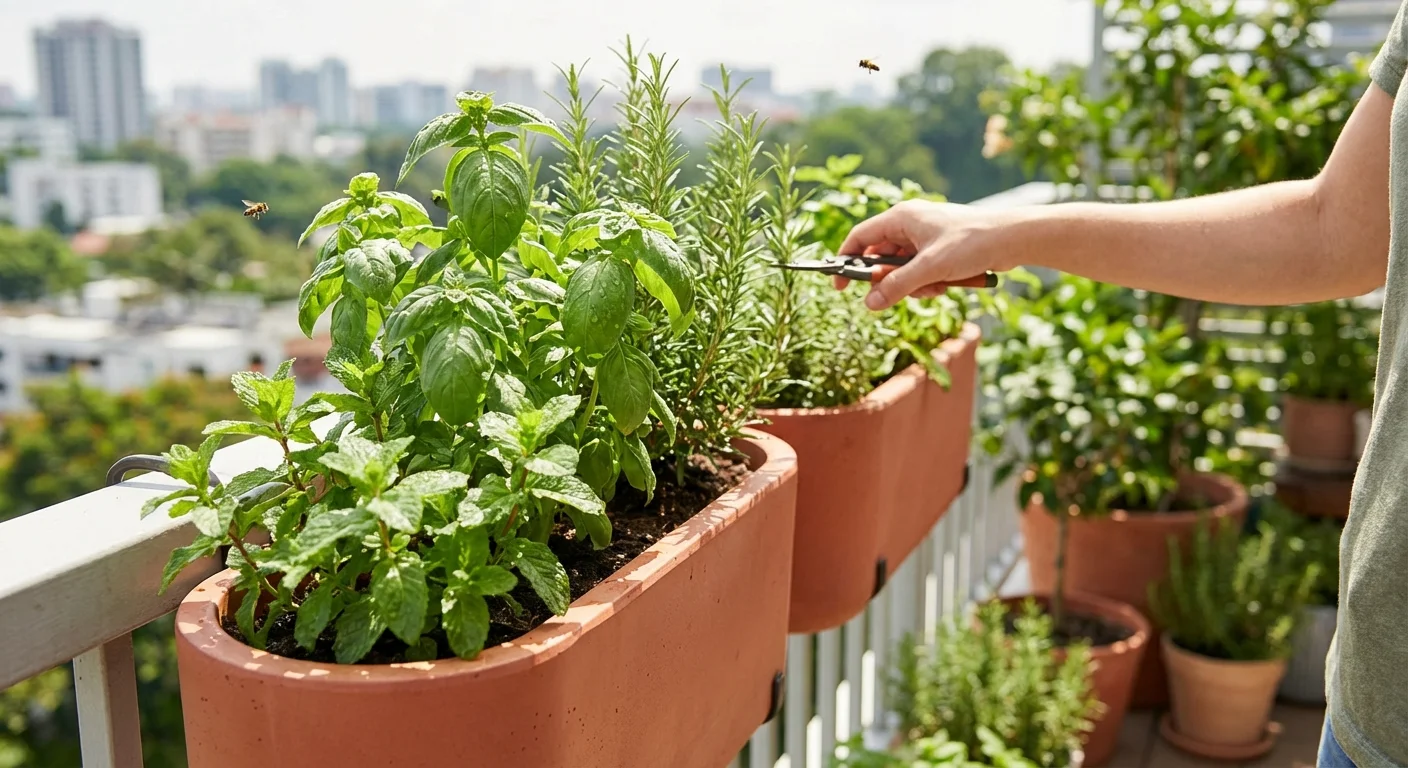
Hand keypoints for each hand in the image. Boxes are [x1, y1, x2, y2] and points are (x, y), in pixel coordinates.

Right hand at [836, 200, 1012, 309]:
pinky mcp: (940, 249)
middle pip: (881, 257)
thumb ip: (897, 286)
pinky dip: (928, 282)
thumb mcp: (930, 268)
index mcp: (901, 217)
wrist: (1012, 238)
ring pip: (902, 268)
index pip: (860, 237)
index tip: (840, 285)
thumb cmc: (971, 243)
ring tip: (934, 287)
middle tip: (897, 293)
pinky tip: (945, 285)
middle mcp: (909, 224)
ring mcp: (925, 237)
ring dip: (913, 284)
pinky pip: (921, 270)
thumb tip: (870, 303)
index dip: (846, 260)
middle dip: (889, 279)